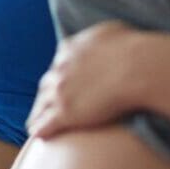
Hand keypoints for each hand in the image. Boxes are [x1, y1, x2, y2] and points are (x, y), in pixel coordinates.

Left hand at [27, 21, 147, 138]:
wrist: (136, 67)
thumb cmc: (132, 47)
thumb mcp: (111, 32)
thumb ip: (100, 38)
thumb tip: (103, 39)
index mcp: (69, 50)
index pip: (57, 66)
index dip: (56, 77)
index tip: (57, 85)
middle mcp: (59, 70)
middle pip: (45, 86)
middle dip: (43, 97)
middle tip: (42, 107)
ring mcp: (60, 92)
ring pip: (42, 106)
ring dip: (37, 115)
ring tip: (34, 124)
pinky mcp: (64, 112)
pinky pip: (45, 124)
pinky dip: (39, 130)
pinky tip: (36, 136)